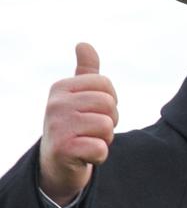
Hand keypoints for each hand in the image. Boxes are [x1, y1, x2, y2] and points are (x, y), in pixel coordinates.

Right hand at [39, 43, 118, 205]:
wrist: (57, 163)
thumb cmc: (74, 125)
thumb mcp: (79, 96)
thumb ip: (86, 72)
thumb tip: (84, 44)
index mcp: (60, 87)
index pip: (105, 85)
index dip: (110, 102)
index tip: (94, 112)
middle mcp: (55, 103)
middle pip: (109, 105)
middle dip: (109, 121)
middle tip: (92, 130)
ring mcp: (57, 126)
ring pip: (107, 126)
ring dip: (105, 139)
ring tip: (87, 141)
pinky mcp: (63, 149)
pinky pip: (101, 148)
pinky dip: (99, 156)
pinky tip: (84, 156)